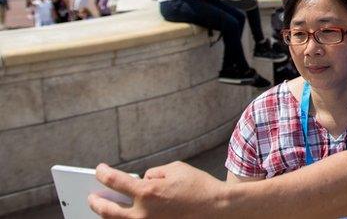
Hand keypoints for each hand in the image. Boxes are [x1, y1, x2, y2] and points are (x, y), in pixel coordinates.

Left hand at [89, 162, 226, 218]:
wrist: (217, 208)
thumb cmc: (199, 187)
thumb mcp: (175, 169)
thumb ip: (154, 173)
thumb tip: (143, 180)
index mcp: (147, 192)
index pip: (114, 181)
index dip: (103, 174)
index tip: (99, 170)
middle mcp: (143, 213)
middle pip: (108, 210)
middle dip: (97, 202)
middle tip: (92, 197)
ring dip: (109, 215)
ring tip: (106, 209)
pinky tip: (126, 216)